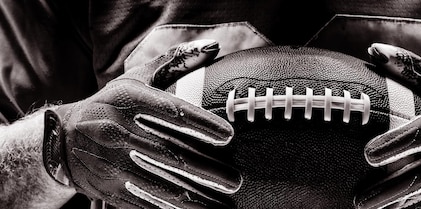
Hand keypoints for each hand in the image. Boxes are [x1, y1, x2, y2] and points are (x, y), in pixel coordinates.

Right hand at [42, 40, 240, 208]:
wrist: (60, 139)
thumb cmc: (108, 105)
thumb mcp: (133, 80)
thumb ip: (172, 64)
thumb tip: (212, 48)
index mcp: (130, 100)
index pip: (172, 112)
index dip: (202, 124)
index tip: (228, 135)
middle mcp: (121, 131)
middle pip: (172, 154)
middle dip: (207, 171)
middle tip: (234, 180)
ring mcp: (114, 163)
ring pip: (161, 184)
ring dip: (195, 198)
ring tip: (223, 205)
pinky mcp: (110, 188)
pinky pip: (145, 202)